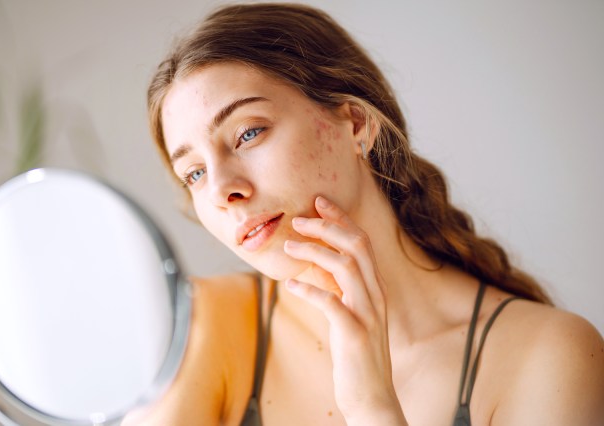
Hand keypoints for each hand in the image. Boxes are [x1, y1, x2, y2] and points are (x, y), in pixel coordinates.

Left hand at [283, 196, 406, 425]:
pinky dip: (309, 290)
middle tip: (298, 219)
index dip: (340, 219)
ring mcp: (368, 314)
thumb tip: (314, 264)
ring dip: (313, 252)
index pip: (361, 242)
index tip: (318, 202)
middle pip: (356, 245)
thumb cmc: (356, 355)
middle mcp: (376, 295)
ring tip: (287, 247)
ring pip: (345, 266)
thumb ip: (337, 289)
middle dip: (327, 227)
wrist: (372, 398)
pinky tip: (289, 287)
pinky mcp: (355, 334)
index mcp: (374, 288)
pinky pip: (331, 303)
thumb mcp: (349, 315)